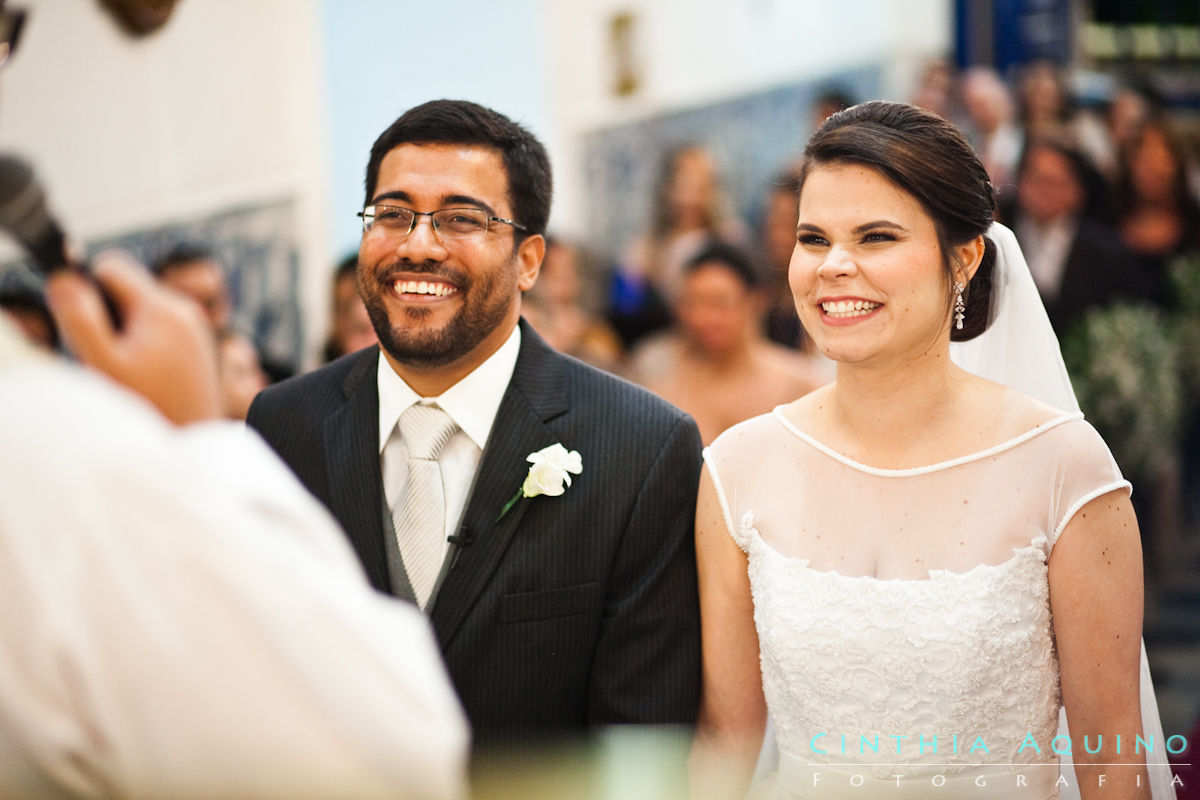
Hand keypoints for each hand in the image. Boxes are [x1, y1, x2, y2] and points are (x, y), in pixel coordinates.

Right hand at [45, 250, 220, 424]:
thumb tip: (65, 279)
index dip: (88, 288)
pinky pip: (162, 327)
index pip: (112, 266)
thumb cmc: (147, 405)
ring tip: (128, 368)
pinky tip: (147, 375)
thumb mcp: (103, 363)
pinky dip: (146, 343)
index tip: (86, 325)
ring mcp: (196, 327)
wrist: (194, 439)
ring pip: (144, 309)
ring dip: (126, 330)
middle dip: (108, 312)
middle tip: (107, 353)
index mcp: (161, 306)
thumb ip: (81, 320)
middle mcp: (184, 309)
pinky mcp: (199, 344)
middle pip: (128, 288)